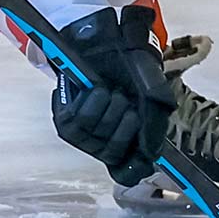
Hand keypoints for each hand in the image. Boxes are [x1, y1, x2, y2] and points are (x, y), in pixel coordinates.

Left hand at [51, 7, 175, 185]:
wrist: (111, 44)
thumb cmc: (133, 72)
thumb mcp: (153, 98)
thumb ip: (153, 129)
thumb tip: (150, 156)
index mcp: (129, 142)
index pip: (128, 173)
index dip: (133, 168)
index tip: (140, 161)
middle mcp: (105, 144)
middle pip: (114, 152)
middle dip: (125, 121)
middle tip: (126, 101)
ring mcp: (83, 135)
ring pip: (98, 134)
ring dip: (109, 107)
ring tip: (111, 92)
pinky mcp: (65, 121)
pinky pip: (79, 120)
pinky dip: (93, 100)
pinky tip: (97, 90)